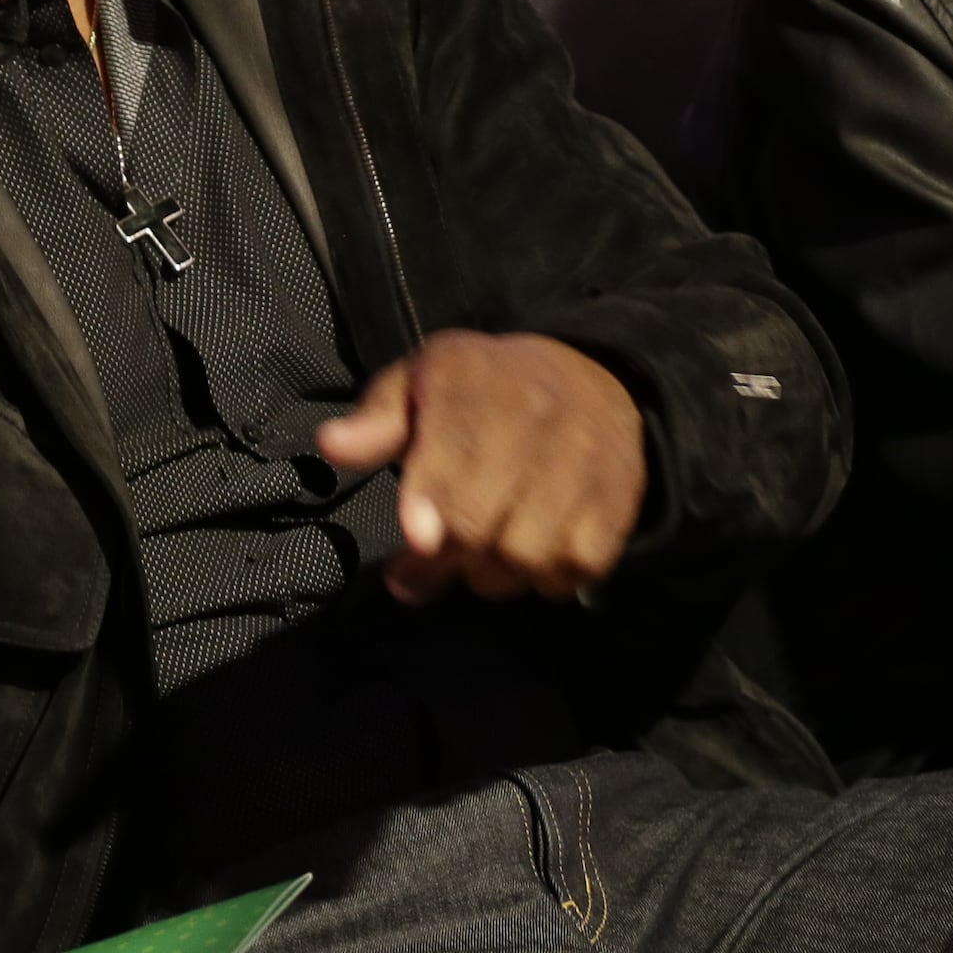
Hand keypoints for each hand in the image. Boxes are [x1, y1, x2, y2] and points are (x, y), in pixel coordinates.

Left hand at [317, 329, 647, 603]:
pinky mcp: (620, 499)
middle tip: (424, 561)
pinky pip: (578, 566)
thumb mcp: (420, 382)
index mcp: (474, 382)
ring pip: (529, 555)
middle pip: (484, 521)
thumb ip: (377, 418)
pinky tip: (528, 557)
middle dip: (445, 556)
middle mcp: (536, 418)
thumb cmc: (482, 389)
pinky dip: (547, 578)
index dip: (430, 502)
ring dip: (493, 574)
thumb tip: (332, 445)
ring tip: (478, 557)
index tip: (414, 537)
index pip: (453, 451)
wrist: (592, 374)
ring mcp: (583, 462)